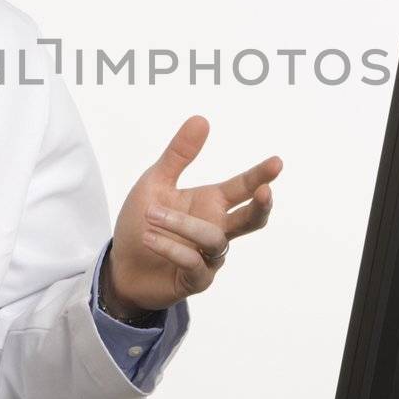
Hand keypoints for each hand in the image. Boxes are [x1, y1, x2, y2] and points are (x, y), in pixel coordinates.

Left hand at [106, 115, 282, 316]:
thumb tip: (202, 119)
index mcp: (211, 202)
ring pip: (213, 239)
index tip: (277, 163)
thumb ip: (178, 155)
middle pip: (251, 220)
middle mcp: (216, 228)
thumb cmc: (142, 222)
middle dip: (260, 206)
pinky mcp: (196, 280)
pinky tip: (150, 238)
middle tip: (265, 192)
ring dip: (182, 225)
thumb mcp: (155, 183)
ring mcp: (209, 257)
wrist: (121, 265)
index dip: (260, 176)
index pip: (242, 188)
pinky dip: (172, 247)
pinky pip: (194, 263)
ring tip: (151, 215)